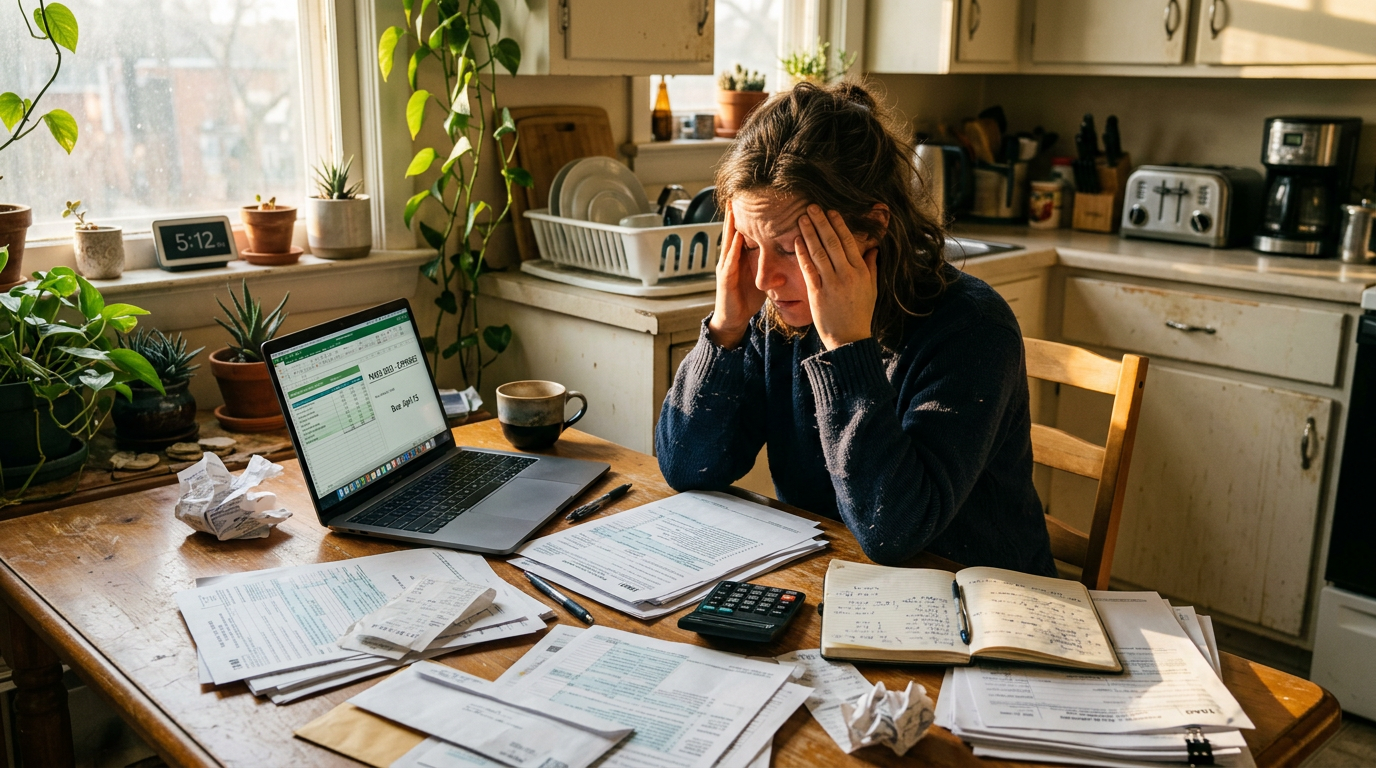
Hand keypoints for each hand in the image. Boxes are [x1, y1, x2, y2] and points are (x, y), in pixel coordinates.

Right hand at [707, 202, 766, 348]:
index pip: (742, 233)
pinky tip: (737, 236)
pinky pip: (730, 260)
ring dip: (730, 225)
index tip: (750, 199)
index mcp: (738, 258)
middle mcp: (730, 259)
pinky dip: (733, 247)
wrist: (733, 319)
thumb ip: (767, 264)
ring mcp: (725, 267)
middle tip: (736, 194)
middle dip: (733, 214)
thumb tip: (784, 254)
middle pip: (732, 231)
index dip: (745, 217)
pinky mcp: (725, 278)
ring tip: (733, 208)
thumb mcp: (759, 277)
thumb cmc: (745, 299)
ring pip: (728, 241)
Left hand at [796, 205, 877, 350]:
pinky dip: (802, 253)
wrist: (849, 338)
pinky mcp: (817, 293)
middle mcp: (847, 275)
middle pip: (832, 243)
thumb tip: (873, 247)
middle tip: (812, 207)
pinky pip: (808, 269)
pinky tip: (796, 241)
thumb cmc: (860, 312)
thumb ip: (871, 266)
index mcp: (861, 271)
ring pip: (819, 253)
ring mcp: (831, 284)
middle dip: (821, 223)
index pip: (848, 242)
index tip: (831, 211)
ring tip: (802, 218)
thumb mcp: (872, 288)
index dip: (838, 225)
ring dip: (810, 233)